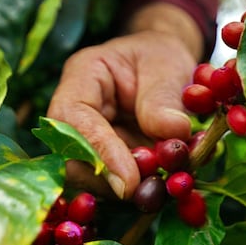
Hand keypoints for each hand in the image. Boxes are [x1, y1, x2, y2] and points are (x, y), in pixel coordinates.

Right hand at [46, 5, 201, 199]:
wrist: (165, 62)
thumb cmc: (161, 56)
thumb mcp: (168, 66)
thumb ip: (165, 98)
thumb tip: (173, 133)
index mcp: (82, 77)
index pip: (72, 119)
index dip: (98, 152)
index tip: (129, 180)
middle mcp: (75, 113)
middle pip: (73, 158)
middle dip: (111, 179)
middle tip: (152, 188)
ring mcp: (87, 141)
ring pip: (93, 178)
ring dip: (129, 187)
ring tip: (166, 180)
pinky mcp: (105, 162)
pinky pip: (115, 183)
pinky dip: (141, 187)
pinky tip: (166, 180)